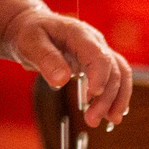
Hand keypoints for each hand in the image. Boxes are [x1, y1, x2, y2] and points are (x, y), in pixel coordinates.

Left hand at [0, 6, 132, 127]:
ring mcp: (97, 52)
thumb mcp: (30, 43)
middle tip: (92, 120)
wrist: (29, 27)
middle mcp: (94, 42)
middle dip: (106, 97)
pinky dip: (117, 95)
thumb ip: (46, 59)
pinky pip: (114, 77)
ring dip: (117, 98)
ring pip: (119, 73)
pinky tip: (112, 112)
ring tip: (111, 121)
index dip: (100, 76)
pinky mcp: (96, 63)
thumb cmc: (29, 33)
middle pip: (112, 69)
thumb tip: (61, 81)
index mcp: (79, 33)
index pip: (98, 55)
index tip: (91, 97)